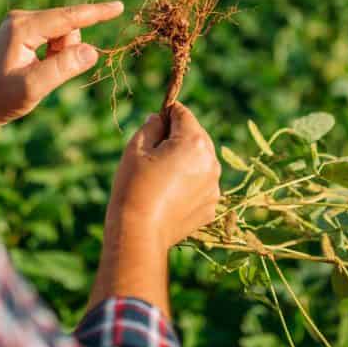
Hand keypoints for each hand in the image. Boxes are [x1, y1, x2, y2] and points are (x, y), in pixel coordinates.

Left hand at [0, 1, 123, 124]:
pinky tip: (37, 67)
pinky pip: (56, 37)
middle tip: (46, 72)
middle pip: (68, 26)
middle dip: (67, 50)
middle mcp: (22, 18)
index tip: (119, 7)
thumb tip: (92, 51)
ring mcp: (23, 22)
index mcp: (23, 27)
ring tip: (40, 72)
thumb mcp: (34, 87)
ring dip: (62, 54)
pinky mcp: (26, 30)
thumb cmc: (2, 98)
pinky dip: (55, 54)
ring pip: (64, 32)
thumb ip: (63, 68)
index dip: (96, 13)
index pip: (68, 18)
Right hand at [108, 102, 221, 248]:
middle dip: (178, 138)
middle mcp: (211, 161)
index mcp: (194, 142)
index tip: (154, 123)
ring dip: (185, 160)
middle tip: (154, 153)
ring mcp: (213, 186)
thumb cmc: (134, 186)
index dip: (166, 114)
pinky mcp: (211, 206)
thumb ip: (151, 126)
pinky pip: (201, 184)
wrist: (139, 232)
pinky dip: (189, 183)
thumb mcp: (136, 148)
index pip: (183, 114)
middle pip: (197, 136)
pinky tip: (169, 194)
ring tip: (160, 176)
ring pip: (200, 160)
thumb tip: (159, 118)